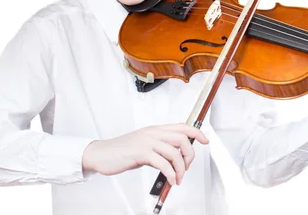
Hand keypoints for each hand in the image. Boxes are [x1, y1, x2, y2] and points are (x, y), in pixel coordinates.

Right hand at [82, 123, 208, 185]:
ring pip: (175, 152)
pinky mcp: (141, 153)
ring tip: (177, 179)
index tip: (205, 140)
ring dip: (180, 169)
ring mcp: (147, 142)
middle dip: (190, 155)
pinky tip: (170, 181)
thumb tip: (175, 158)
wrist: (101, 154)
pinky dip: (170, 174)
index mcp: (155, 129)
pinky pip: (163, 163)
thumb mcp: (144, 146)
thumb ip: (159, 149)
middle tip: (186, 168)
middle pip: (182, 138)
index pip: (182, 126)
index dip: (197, 132)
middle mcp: (153, 133)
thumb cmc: (122, 152)